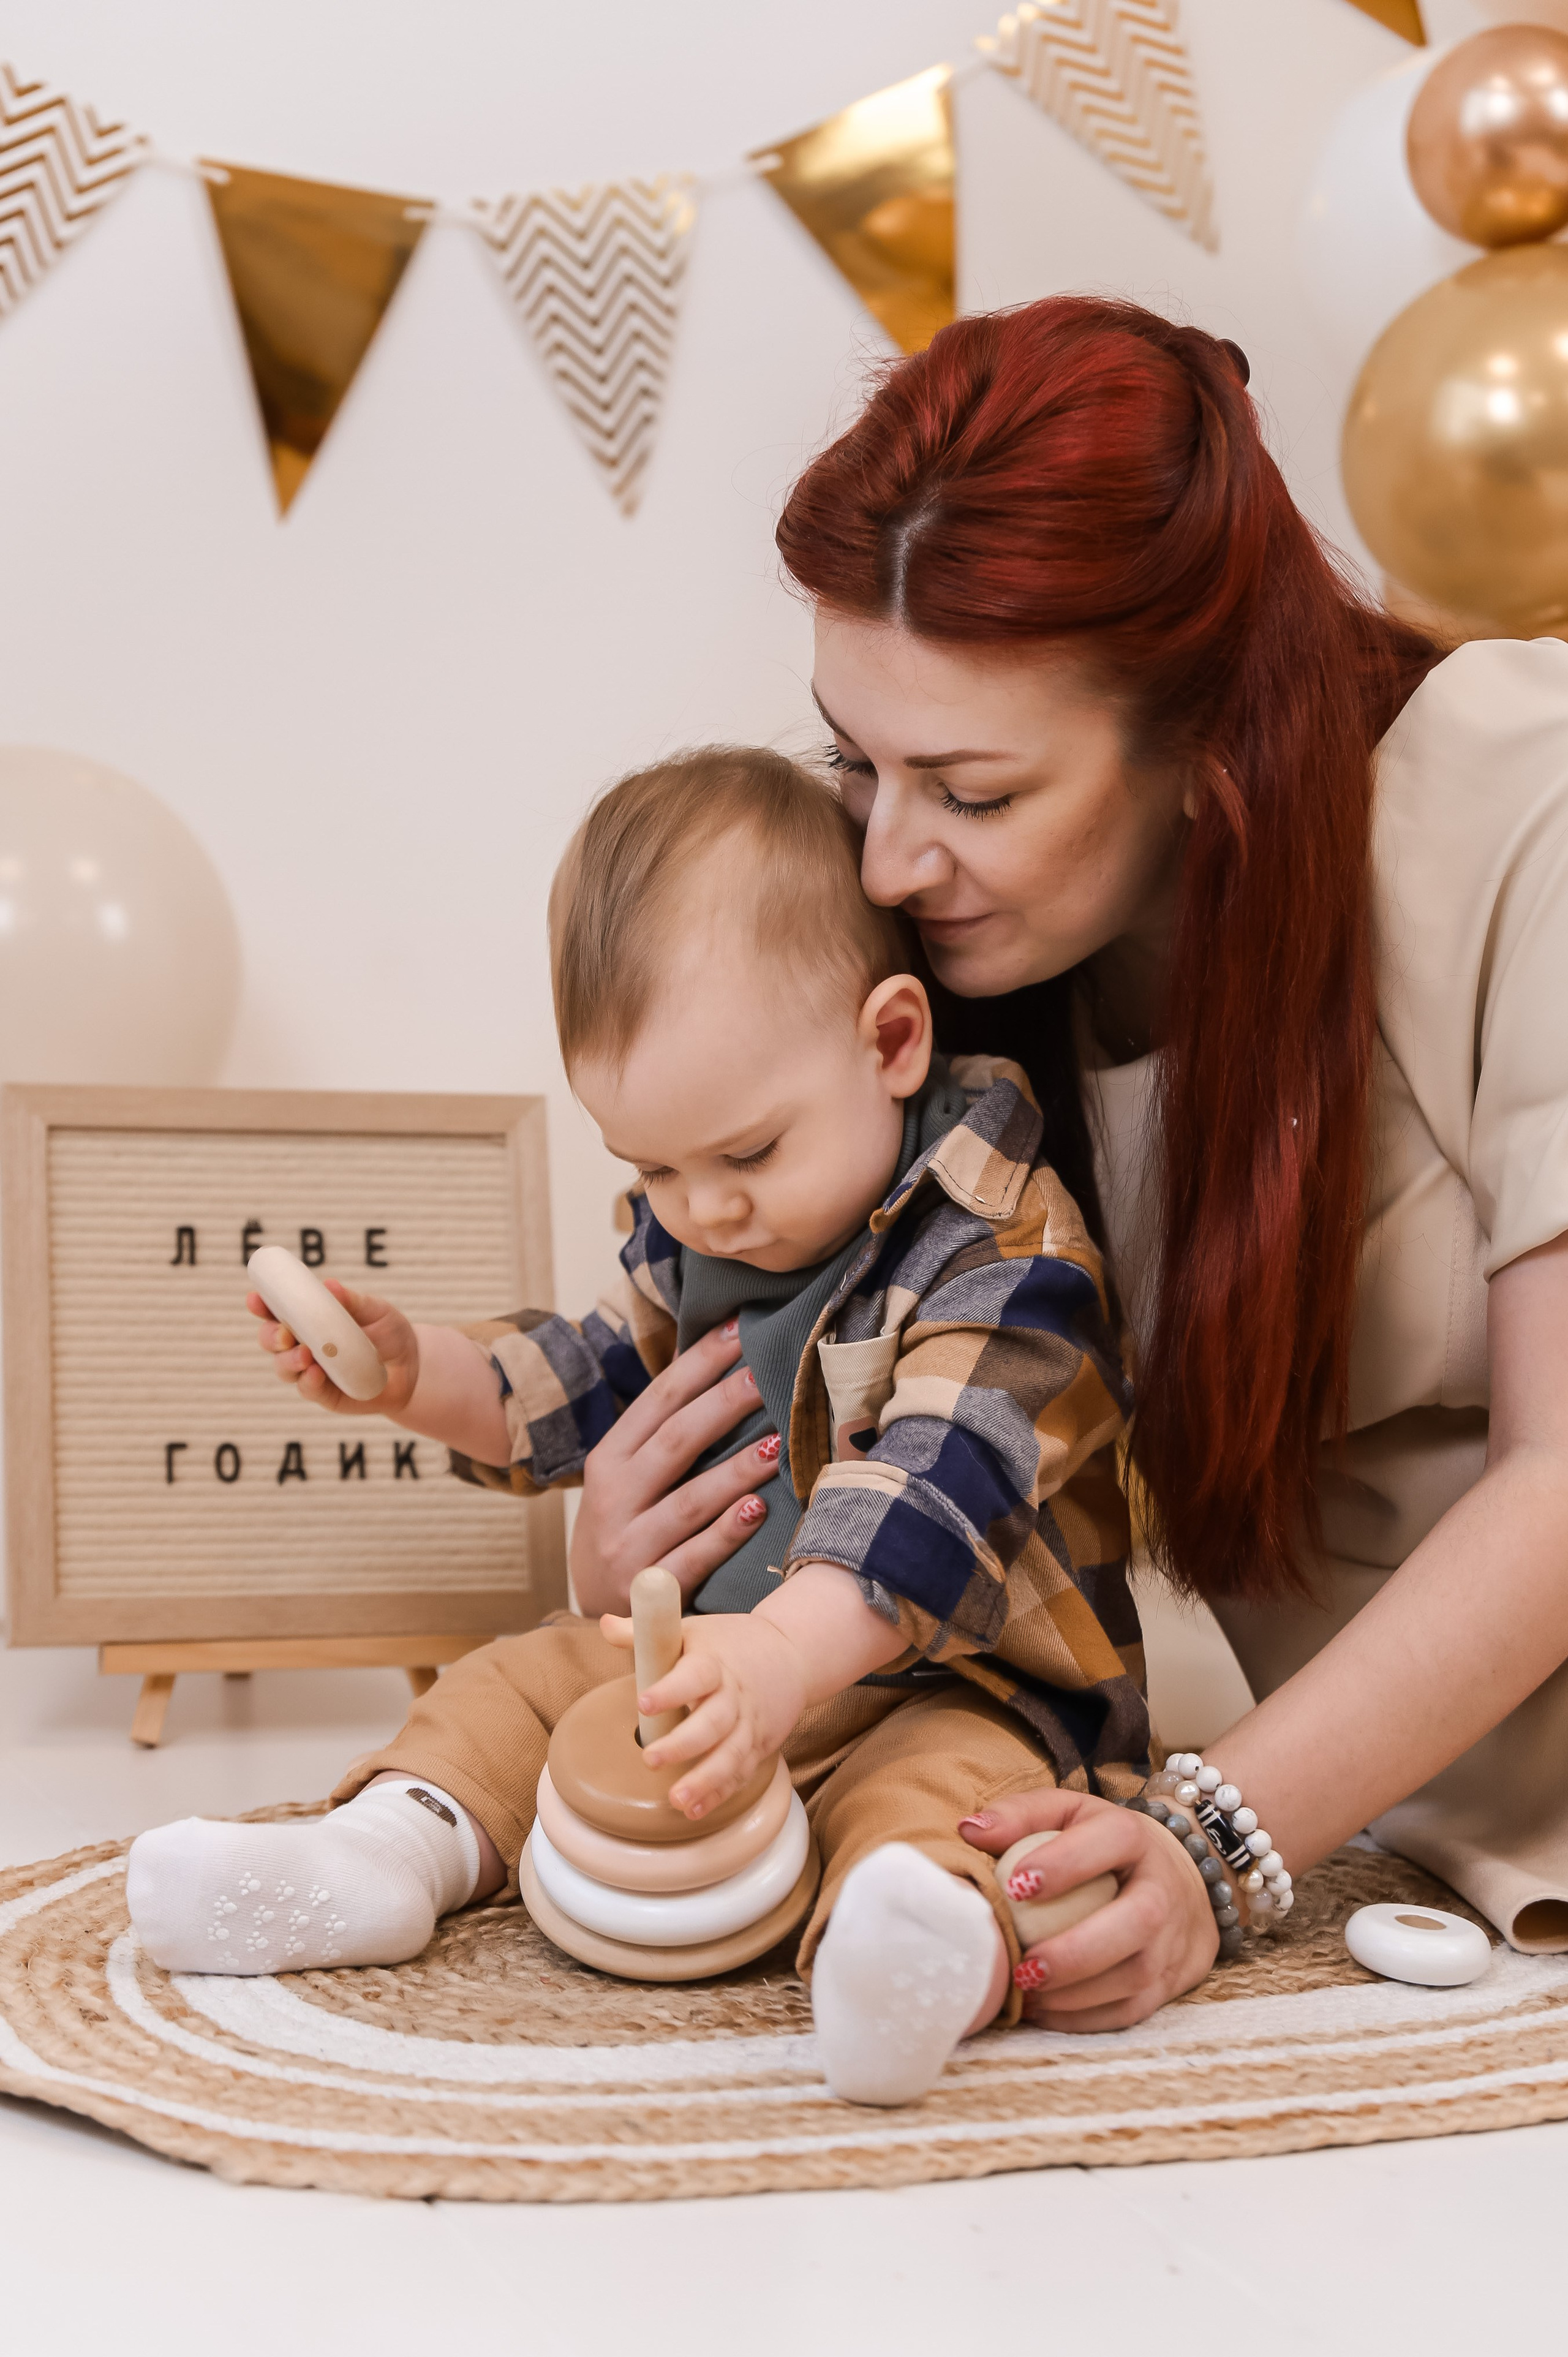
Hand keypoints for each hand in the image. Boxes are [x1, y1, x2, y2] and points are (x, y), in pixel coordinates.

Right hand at [247, 1280, 419, 1417]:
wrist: (414, 1367)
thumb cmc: (389, 1332)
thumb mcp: (375, 1310)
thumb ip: (352, 1300)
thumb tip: (330, 1286)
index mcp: (310, 1320)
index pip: (278, 1311)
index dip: (263, 1305)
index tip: (255, 1298)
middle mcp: (304, 1345)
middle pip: (272, 1341)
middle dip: (271, 1336)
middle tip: (284, 1333)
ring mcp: (311, 1371)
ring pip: (284, 1368)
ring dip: (289, 1361)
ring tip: (305, 1355)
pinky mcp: (324, 1394)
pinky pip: (308, 1389)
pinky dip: (308, 1381)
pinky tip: (315, 1373)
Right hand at [570, 1317, 782, 1618]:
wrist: (600, 1608)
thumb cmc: (628, 1524)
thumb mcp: (627, 1475)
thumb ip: (663, 1429)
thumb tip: (716, 1357)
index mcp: (609, 1459)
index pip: (658, 1401)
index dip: (698, 1364)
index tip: (738, 1329)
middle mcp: (614, 1498)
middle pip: (674, 1442)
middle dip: (722, 1406)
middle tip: (764, 1377)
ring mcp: (629, 1546)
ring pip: (688, 1501)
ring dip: (735, 1470)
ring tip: (778, 1443)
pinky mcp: (650, 1589)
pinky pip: (695, 1557)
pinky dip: (726, 1533)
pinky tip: (758, 1510)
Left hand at [600, 1607, 808, 1820]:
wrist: (789, 1653)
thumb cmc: (728, 1644)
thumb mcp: (691, 1631)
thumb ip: (646, 1633)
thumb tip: (606, 1624)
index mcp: (715, 1663)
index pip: (694, 1675)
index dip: (670, 1690)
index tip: (643, 1703)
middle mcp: (734, 1696)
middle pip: (713, 1723)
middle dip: (683, 1745)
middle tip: (650, 1760)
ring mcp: (749, 1725)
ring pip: (730, 1755)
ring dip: (705, 1780)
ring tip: (676, 1800)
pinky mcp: (758, 1747)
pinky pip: (740, 1774)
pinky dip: (719, 1793)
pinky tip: (695, 1810)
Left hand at [961, 1789, 1217, 2029]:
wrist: (1178, 1879)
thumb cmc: (1102, 1845)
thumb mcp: (1068, 1814)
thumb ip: (1021, 1816)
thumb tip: (969, 1830)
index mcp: (1133, 1837)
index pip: (1111, 1841)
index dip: (1065, 1863)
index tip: (1014, 1885)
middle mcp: (1162, 1888)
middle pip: (1138, 1922)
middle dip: (1078, 1951)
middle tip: (1024, 1966)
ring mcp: (1172, 1940)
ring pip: (1138, 1975)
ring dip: (1078, 1994)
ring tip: (1026, 1992)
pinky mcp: (1170, 1981)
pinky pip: (1132, 2010)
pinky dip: (1086, 2018)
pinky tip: (1044, 2011)